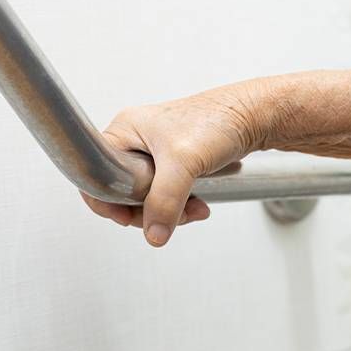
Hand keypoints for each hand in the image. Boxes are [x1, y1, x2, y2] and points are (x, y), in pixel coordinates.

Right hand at [80, 86, 265, 246]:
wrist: (254, 117)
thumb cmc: (217, 120)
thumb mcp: (184, 163)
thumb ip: (165, 200)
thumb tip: (153, 233)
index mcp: (125, 130)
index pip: (96, 173)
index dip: (108, 200)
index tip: (128, 217)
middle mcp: (136, 141)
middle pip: (122, 192)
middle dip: (148, 210)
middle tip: (169, 216)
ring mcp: (154, 153)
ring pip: (146, 197)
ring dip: (169, 211)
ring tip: (194, 208)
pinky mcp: (174, 163)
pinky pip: (166, 194)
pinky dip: (181, 205)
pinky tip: (199, 204)